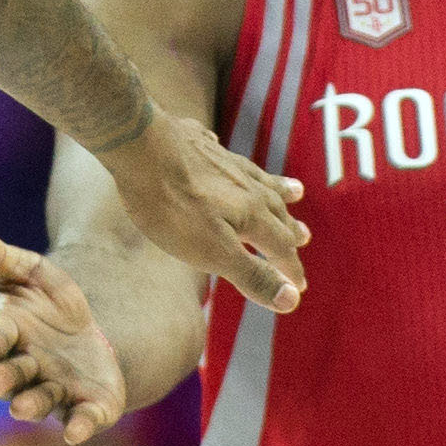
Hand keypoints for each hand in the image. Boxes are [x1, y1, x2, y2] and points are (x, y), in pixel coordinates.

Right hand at [0, 214, 128, 440]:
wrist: (93, 333)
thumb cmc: (47, 301)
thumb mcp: (25, 269)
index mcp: (8, 336)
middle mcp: (26, 369)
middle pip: (11, 377)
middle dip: (3, 380)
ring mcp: (55, 390)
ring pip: (40, 401)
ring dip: (31, 404)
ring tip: (23, 407)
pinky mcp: (86, 406)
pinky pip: (82, 419)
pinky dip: (79, 426)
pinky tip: (77, 433)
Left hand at [102, 110, 305, 313]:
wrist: (141, 149)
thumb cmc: (173, 206)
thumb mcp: (212, 252)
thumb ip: (251, 274)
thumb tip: (292, 300)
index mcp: (252, 215)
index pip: (281, 247)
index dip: (290, 269)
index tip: (299, 285)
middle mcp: (246, 187)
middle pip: (276, 212)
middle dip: (290, 230)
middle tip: (304, 238)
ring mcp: (224, 162)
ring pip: (260, 180)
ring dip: (279, 191)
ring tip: (294, 192)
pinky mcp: (200, 145)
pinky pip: (227, 155)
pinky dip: (238, 163)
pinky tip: (229, 154)